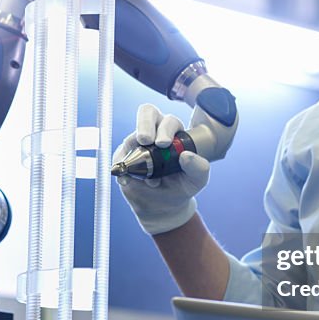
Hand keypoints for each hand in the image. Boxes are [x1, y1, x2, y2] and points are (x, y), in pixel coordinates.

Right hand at [112, 104, 208, 234]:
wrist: (163, 206)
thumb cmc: (181, 186)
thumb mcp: (196, 180)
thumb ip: (199, 168)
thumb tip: (186, 156)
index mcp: (174, 134)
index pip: (168, 120)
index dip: (165, 128)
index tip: (164, 144)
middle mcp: (155, 133)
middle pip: (147, 113)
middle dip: (145, 124)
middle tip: (146, 141)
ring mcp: (136, 145)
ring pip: (131, 138)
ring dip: (136, 156)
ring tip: (148, 178)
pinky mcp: (123, 158)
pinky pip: (119, 158)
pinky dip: (122, 169)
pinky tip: (129, 181)